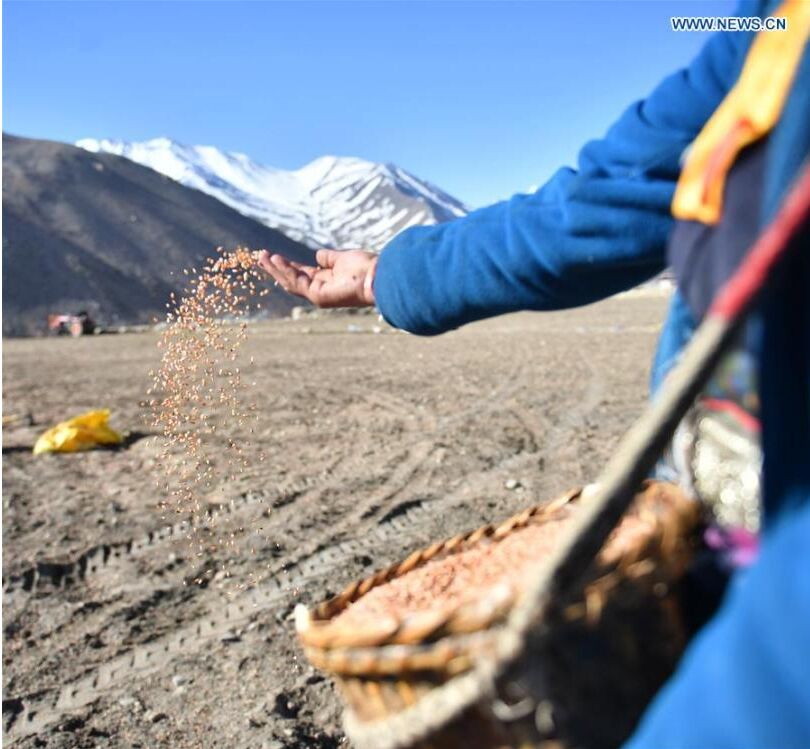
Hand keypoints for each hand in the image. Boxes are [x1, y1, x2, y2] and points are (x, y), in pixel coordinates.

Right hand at [257, 249, 376, 307]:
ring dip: (276, 268)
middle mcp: (321, 289)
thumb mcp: (343, 259)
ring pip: (291, 282)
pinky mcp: (318, 296)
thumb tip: (317, 255)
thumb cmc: (366, 268)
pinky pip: (297, 282)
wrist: (378, 277)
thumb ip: (329, 258)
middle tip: (259, 257)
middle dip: (276, 268)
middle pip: (292, 279)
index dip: (287, 265)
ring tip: (262, 256)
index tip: (272, 256)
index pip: (301, 273)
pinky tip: (276, 260)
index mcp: (326, 280)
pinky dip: (286, 271)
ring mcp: (319, 295)